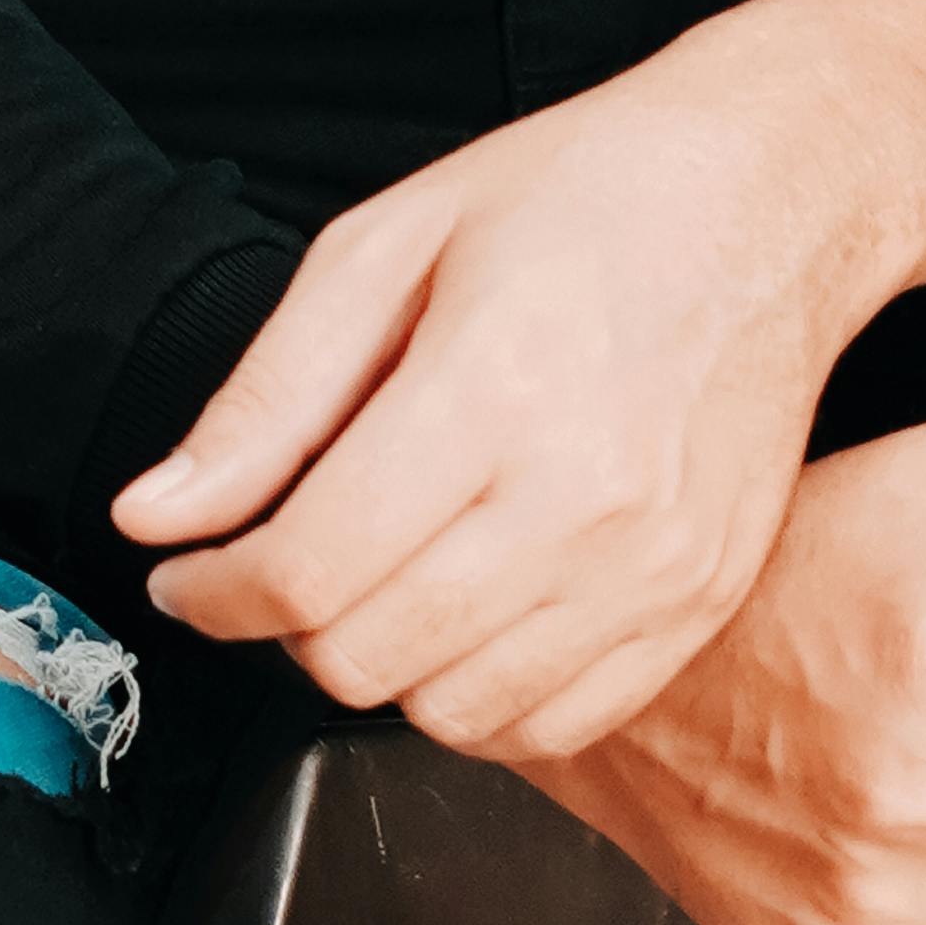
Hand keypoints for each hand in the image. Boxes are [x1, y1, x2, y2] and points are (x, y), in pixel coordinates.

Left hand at [110, 0, 925, 759]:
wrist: (768, 197)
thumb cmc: (584, 197)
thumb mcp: (388, 244)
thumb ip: (266, 396)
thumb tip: (157, 515)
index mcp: (488, 390)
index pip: (308, 570)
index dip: (214, 591)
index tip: (187, 573)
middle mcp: (580, 499)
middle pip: (368, 658)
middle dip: (287, 628)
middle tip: (283, 561)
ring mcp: (653, 568)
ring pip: (454, 714)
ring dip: (384, 665)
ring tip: (383, 577)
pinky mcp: (701, 604)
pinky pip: (555, 727)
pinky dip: (484, 698)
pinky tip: (468, 613)